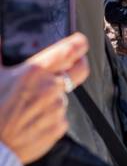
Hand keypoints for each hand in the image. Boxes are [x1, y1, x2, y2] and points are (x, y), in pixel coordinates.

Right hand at [0, 34, 89, 163]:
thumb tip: (1, 38)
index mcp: (34, 72)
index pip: (69, 50)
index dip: (78, 44)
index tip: (80, 42)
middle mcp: (51, 88)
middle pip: (80, 70)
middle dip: (79, 64)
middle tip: (69, 64)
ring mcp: (57, 109)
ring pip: (64, 96)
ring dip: (53, 96)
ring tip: (29, 104)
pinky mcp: (59, 127)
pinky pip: (59, 117)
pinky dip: (49, 116)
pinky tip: (31, 120)